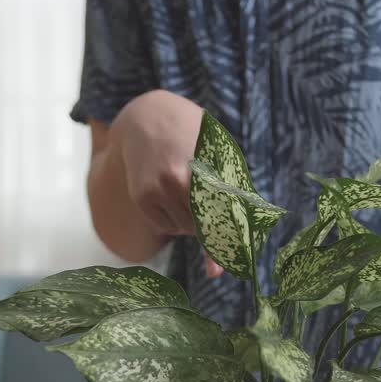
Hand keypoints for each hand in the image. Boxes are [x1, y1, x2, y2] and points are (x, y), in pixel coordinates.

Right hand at [114, 90, 222, 276]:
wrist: (148, 117)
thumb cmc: (194, 136)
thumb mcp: (219, 154)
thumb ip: (232, 193)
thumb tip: (239, 243)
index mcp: (205, 169)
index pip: (222, 216)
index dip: (228, 242)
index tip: (232, 263)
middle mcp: (179, 181)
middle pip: (203, 227)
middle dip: (213, 228)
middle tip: (215, 217)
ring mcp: (157, 189)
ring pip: (185, 230)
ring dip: (192, 222)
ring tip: (188, 191)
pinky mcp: (141, 197)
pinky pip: (165, 227)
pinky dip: (173, 220)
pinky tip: (170, 195)